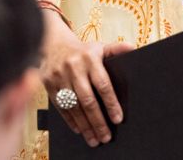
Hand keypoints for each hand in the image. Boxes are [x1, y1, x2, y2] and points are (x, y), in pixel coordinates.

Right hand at [41, 12, 133, 147]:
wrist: (54, 44)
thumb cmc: (83, 51)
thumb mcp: (100, 47)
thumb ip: (116, 49)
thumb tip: (133, 49)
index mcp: (90, 58)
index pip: (103, 84)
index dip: (111, 103)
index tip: (118, 119)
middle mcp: (74, 67)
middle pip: (88, 99)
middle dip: (98, 121)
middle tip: (106, 136)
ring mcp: (60, 76)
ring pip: (74, 106)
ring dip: (85, 125)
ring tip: (94, 138)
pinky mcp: (49, 84)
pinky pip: (60, 106)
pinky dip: (70, 120)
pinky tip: (79, 129)